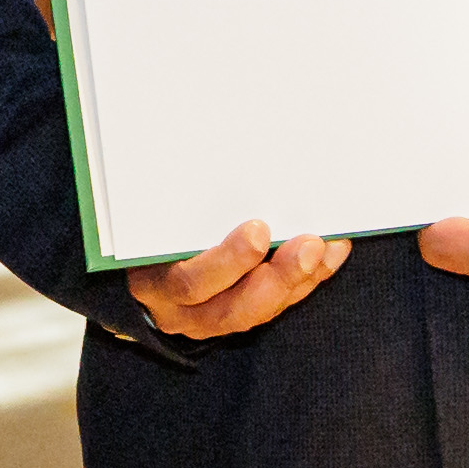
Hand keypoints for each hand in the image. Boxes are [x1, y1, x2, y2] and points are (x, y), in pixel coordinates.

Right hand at [131, 219, 346, 339]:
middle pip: (231, 309)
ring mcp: (210, 320)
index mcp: (153, 282)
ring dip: (299, 279)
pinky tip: (331, 252)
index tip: (259, 230)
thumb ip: (175, 200)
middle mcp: (182, 311)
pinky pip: (277, 305)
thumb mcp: (148, 216)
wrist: (137, 271)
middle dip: (277, 277)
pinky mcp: (237, 315)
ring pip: (258, 312)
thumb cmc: (143, 230)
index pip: (188, 281)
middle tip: (309, 245)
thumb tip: (208, 147)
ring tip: (326, 247)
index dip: (226, 262)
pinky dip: (308, 279)